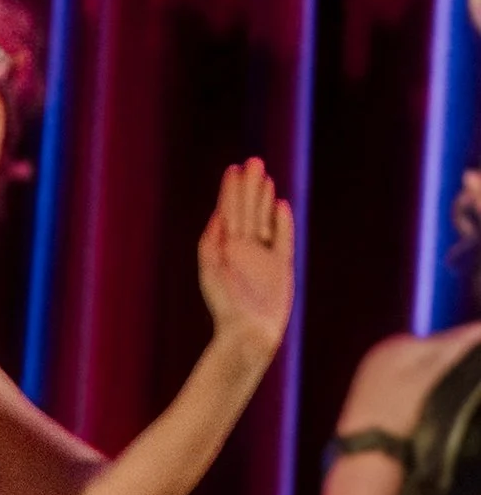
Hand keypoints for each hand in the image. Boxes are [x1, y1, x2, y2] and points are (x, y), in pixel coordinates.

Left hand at [197, 158, 294, 359]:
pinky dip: (282, 223)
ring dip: (264, 199)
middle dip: (249, 187)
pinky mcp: (280, 267)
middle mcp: (244, 249)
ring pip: (264, 220)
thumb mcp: (211, 271)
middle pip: (247, 211)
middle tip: (253, 162)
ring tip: (265, 178)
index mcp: (225, 249)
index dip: (231, 191)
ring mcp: (263, 257)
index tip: (233, 169)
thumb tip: (217, 216)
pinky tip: (281, 205)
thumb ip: (211, 243)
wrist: (248, 332)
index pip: (229, 212)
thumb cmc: (225, 305)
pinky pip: (283, 239)